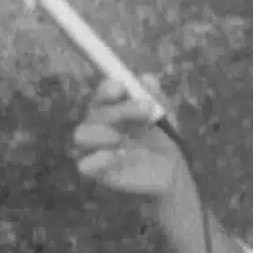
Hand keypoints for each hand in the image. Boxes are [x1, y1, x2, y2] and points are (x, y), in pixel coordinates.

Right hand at [72, 74, 192, 202]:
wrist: (172, 171)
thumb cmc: (163, 138)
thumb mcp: (165, 114)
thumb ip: (156, 96)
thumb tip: (146, 79)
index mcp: (112, 108)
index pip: (101, 94)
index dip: (106, 89)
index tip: (121, 88)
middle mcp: (100, 126)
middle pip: (94, 113)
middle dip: (119, 110)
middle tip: (147, 110)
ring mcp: (97, 150)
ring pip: (80, 135)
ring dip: (100, 133)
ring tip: (120, 139)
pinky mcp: (100, 173)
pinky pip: (84, 165)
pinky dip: (98, 159)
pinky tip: (119, 156)